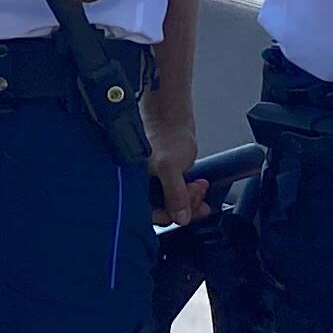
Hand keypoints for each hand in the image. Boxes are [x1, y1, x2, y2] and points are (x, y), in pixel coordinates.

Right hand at [146, 106, 206, 225]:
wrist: (172, 113)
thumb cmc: (164, 133)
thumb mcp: (170, 166)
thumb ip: (175, 194)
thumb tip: (180, 218)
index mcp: (133, 186)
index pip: (149, 215)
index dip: (169, 215)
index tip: (185, 212)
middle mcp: (140, 187)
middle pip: (163, 210)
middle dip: (184, 206)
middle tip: (197, 195)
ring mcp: (153, 183)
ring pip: (172, 203)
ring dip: (190, 199)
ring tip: (200, 187)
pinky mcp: (164, 178)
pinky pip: (177, 193)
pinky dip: (189, 192)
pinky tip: (198, 185)